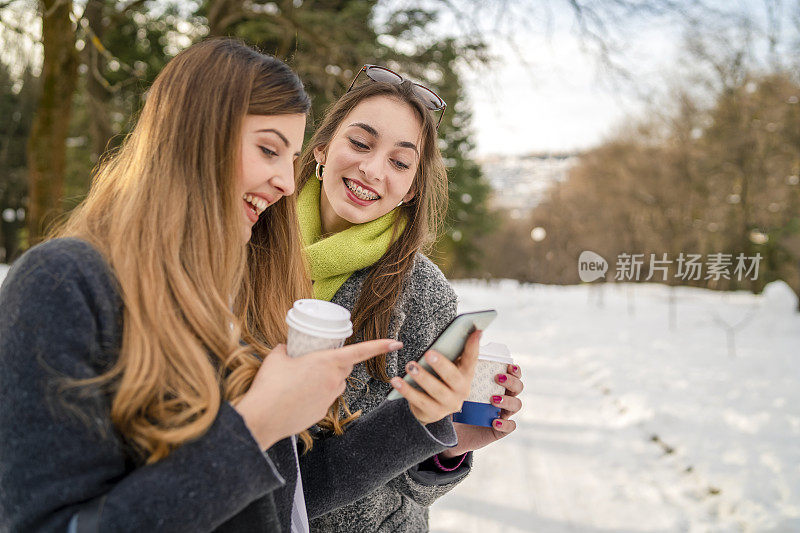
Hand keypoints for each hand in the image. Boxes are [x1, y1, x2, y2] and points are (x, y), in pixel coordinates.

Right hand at [235, 339, 401, 449]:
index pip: (360, 351)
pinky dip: (316, 394)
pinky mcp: (323, 412)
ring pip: (336, 383)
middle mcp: (334, 380)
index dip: (380, 346)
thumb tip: (285, 347)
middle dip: (337, 362)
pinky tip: (298, 396)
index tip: (395, 343)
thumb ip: (285, 349)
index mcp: (327, 362)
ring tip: (302, 380)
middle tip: (316, 360)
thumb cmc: (270, 386)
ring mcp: (330, 398)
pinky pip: (325, 398)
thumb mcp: (277, 358)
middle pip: (345, 367)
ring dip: (326, 379)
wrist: (263, 418)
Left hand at [388, 330, 480, 424]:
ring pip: (436, 390)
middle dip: (441, 365)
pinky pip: (418, 401)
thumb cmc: (440, 379)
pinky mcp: (433, 413)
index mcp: (466, 375)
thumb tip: (450, 335)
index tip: (476, 331)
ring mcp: (448, 404)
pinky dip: (406, 390)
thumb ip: (450, 354)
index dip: (474, 346)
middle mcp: (462, 391)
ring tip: (409, 366)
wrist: (431, 407)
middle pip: (453, 377)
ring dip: (422, 377)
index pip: (472, 359)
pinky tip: (396, 381)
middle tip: (429, 353)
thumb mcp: (447, 367)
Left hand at [439, 362, 523, 457]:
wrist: (452, 431)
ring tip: (493, 399)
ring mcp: (503, 414)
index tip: (508, 365)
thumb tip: (458, 354)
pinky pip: (510, 426)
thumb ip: (462, 373)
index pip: (513, 375)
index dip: (515, 370)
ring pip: (517, 405)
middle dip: (511, 381)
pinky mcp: (500, 430)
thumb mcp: (458, 387)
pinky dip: (505, 424)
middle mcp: (504, 398)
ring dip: (507, 400)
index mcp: (497, 385)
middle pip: (518, 387)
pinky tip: (494, 421)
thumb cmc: (457, 404)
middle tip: (498, 378)